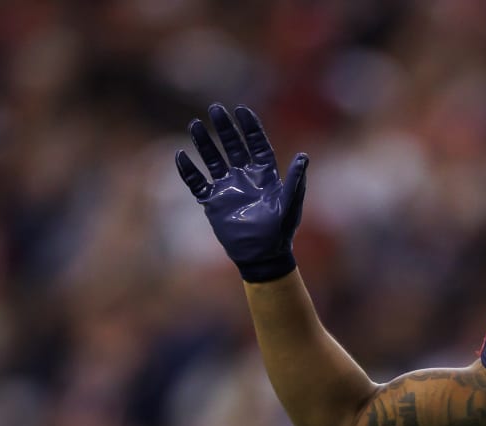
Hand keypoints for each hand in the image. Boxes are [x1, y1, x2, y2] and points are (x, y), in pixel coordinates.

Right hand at [176, 103, 308, 282]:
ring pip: (213, 159)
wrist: (262, 257)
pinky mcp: (213, 202)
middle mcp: (245, 177)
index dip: (250, 127)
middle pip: (233, 146)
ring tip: (194, 124)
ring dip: (204, 143)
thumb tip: (304, 157)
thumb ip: (295, 181)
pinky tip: (181, 156)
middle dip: (224, 128)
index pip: (257, 144)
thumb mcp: (289, 205)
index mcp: (265, 175)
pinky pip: (197, 183)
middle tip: (215, 108)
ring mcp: (228, 188)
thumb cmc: (280, 232)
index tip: (241, 110)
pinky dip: (188, 171)